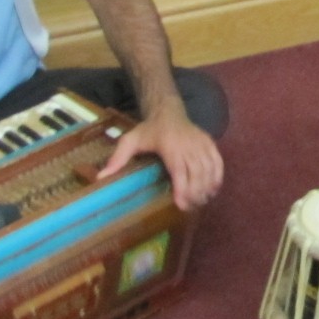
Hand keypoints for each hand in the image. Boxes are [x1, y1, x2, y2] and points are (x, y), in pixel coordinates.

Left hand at [100, 106, 223, 209]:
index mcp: (170, 145)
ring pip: (209, 169)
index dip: (183, 188)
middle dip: (196, 193)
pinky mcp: (210, 143)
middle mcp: (188, 145)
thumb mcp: (130, 140)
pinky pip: (218, 162)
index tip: (181, 204)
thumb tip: (101, 178)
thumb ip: (118, 158)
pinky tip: (213, 189)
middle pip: (197, 173)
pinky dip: (218, 177)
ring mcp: (201, 143)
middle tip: (190, 207)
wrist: (168, 111)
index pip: (180, 170)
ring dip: (207, 188)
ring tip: (201, 202)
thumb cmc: (149, 130)